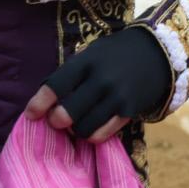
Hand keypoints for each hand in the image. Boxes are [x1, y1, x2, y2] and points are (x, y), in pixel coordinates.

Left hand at [25, 26, 171, 141]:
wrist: (157, 52)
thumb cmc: (115, 54)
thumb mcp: (91, 53)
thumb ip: (71, 73)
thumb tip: (44, 100)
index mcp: (87, 61)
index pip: (56, 85)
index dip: (39, 103)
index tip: (31, 114)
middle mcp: (101, 79)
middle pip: (67, 113)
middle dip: (56, 121)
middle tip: (57, 120)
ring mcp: (117, 96)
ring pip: (84, 128)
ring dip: (76, 130)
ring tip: (78, 123)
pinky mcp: (130, 110)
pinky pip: (103, 134)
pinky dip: (93, 135)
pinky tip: (93, 127)